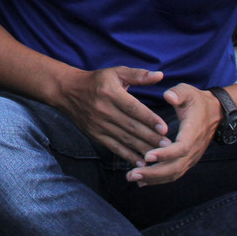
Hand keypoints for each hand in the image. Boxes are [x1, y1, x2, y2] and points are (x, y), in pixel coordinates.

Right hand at [55, 66, 169, 165]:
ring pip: (124, 139)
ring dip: (142, 148)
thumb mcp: (116, 72)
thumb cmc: (97, 81)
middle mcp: (104, 110)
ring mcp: (99, 124)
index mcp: (111, 93)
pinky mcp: (95, 134)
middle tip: (168, 145)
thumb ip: (139, 75)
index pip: (133, 108)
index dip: (149, 119)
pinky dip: (128, 156)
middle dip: (150, 137)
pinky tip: (141, 163)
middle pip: (131, 126)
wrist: (68, 91)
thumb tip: (160, 75)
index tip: (164, 128)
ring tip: (159, 155)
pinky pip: (114, 147)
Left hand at [126, 85, 219, 185]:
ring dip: (153, 178)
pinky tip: (141, 181)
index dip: (165, 154)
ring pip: (174, 173)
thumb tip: (168, 96)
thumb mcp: (188, 91)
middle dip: (154, 173)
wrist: (215, 113)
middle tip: (132, 174)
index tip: (147, 156)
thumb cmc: (197, 101)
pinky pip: (174, 174)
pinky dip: (158, 179)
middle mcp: (194, 148)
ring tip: (132, 178)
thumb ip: (178, 93)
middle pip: (175, 167)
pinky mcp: (187, 160)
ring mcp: (192, 157)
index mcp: (193, 131)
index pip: (181, 148)